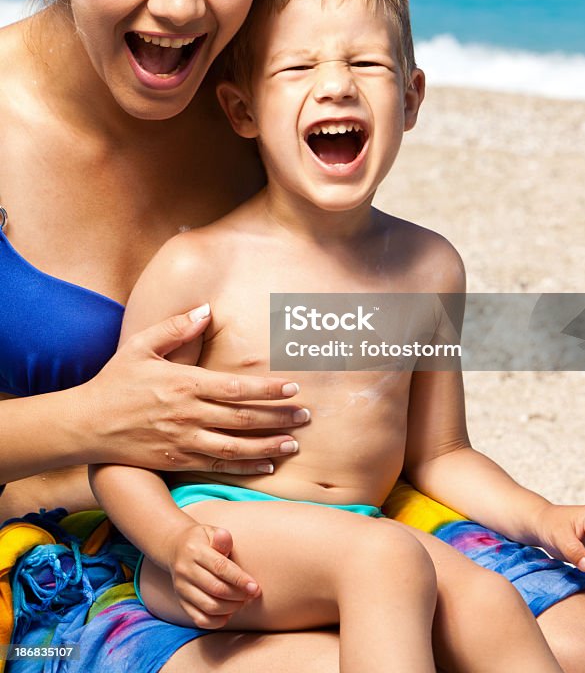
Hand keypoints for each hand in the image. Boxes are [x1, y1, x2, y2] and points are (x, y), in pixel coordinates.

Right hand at [81, 307, 307, 472]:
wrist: (85, 425)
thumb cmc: (115, 381)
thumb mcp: (141, 345)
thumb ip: (176, 327)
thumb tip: (206, 310)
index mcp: (185, 383)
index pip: (237, 387)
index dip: (269, 389)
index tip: (293, 387)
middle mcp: (189, 414)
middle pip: (244, 418)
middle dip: (280, 417)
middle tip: (307, 416)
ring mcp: (184, 441)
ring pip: (236, 446)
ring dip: (269, 446)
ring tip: (295, 444)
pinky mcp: (177, 461)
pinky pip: (218, 465)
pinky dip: (245, 467)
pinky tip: (266, 465)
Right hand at [167, 522, 259, 628]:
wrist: (176, 548)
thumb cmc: (203, 540)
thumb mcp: (211, 533)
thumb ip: (221, 539)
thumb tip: (224, 536)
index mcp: (194, 550)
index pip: (220, 567)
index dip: (239, 579)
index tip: (255, 587)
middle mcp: (185, 570)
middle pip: (215, 589)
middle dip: (238, 595)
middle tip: (252, 594)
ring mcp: (181, 588)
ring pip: (209, 606)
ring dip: (230, 608)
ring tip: (242, 601)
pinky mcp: (181, 602)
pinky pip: (200, 619)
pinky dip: (217, 621)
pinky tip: (228, 613)